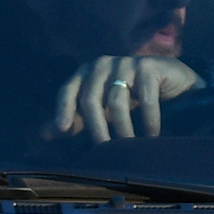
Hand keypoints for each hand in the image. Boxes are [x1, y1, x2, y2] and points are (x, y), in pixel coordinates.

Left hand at [51, 53, 199, 142]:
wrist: (169, 79)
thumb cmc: (129, 95)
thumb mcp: (100, 107)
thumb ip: (74, 119)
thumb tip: (44, 135)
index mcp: (86, 72)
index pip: (68, 90)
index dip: (63, 109)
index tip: (63, 130)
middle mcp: (102, 64)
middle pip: (91, 99)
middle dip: (96, 128)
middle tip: (104, 151)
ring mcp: (125, 63)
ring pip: (116, 101)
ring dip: (123, 128)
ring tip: (129, 146)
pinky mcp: (148, 67)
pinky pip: (145, 98)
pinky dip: (148, 120)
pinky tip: (152, 135)